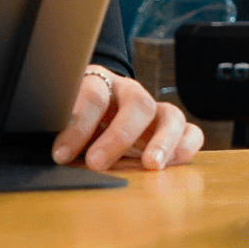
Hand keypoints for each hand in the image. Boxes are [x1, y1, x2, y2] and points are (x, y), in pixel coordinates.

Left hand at [51, 66, 203, 171]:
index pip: (93, 95)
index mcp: (99, 82)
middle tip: (97, 164)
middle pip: (136, 103)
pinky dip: (185, 146)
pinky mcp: (171, 128)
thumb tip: (57, 155)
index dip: (77, 125)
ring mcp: (154, 109)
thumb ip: (61, 132)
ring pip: (171, 115)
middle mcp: (130, 92)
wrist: (92, 112)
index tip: (60, 154)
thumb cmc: (74, 120)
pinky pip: (191, 131)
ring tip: (150, 165)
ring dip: (163, 141)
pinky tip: (172, 163)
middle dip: (118, 136)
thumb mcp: (61, 120)